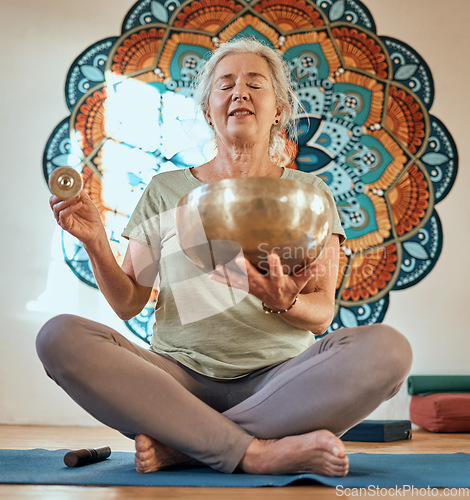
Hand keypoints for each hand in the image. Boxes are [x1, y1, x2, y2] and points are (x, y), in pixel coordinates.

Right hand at [49, 190, 104, 246]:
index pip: (55, 196)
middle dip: (61, 194)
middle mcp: (60, 212)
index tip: (67, 185)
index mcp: (63, 205)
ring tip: (77, 198)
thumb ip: (79, 192)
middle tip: (72, 192)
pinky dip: (70, 208)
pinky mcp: (65, 225)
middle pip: (52, 201)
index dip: (59, 189)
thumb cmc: (90, 215)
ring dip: (67, 200)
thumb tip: (74, 184)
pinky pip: (63, 215)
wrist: (96, 229)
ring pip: (56, 207)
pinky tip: (79, 204)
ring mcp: (61, 219)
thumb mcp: (86, 200)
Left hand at [209, 252, 323, 310]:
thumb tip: (322, 265)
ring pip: (240, 280)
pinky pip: (233, 283)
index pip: (277, 273)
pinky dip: (222, 279)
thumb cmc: (291, 289)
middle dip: (245, 268)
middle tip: (237, 258)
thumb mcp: (300, 282)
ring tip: (218, 266)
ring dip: (229, 274)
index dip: (274, 265)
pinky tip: (211, 273)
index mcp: (277, 282)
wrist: (280, 305)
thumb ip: (310, 272)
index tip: (272, 254)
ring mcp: (253, 287)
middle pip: (253, 276)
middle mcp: (263, 285)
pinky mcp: (246, 288)